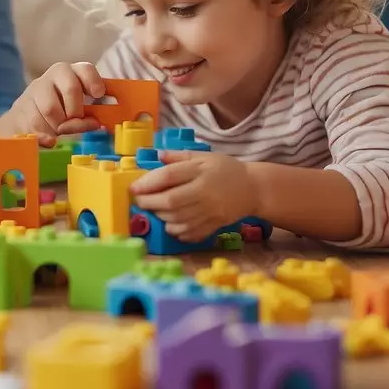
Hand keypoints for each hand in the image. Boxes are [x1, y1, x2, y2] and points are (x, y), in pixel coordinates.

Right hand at [0, 62, 105, 147]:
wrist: (24, 119)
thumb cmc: (60, 112)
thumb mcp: (76, 111)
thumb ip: (87, 117)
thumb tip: (94, 123)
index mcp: (71, 73)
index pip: (85, 69)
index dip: (93, 81)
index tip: (98, 95)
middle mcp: (52, 77)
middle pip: (71, 88)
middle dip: (76, 110)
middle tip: (74, 120)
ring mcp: (34, 90)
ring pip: (51, 109)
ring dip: (59, 125)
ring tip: (58, 129)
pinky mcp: (20, 108)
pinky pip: (35, 124)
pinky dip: (44, 136)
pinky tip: (48, 140)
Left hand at [130, 151, 258, 241]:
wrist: (253, 189)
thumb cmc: (226, 170)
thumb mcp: (204, 157)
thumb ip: (179, 156)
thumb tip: (157, 155)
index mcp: (201, 171)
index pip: (169, 177)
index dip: (148, 183)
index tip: (134, 187)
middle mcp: (205, 193)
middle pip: (170, 201)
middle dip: (149, 203)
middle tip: (139, 200)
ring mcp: (210, 212)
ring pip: (177, 219)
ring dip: (160, 217)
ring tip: (154, 210)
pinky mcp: (214, 226)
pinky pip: (189, 233)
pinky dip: (175, 231)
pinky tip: (170, 223)